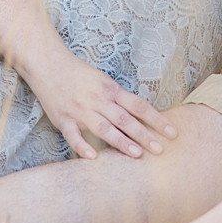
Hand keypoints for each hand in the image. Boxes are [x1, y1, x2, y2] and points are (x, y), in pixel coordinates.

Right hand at [23, 49, 175, 159]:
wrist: (49, 65)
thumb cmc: (79, 73)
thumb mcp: (103, 81)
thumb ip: (118, 97)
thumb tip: (137, 114)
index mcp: (112, 90)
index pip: (140, 107)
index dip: (157, 120)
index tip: (172, 132)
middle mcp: (99, 100)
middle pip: (126, 119)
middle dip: (144, 135)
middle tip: (160, 149)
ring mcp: (81, 110)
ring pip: (104, 128)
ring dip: (121, 142)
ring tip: (136, 154)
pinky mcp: (63, 119)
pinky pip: (73, 135)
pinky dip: (82, 146)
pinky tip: (93, 157)